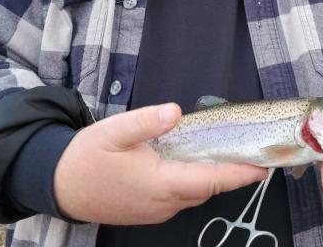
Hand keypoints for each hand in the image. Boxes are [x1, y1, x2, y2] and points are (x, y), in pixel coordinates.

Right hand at [53, 103, 266, 224]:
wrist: (59, 186)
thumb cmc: (86, 158)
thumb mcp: (112, 132)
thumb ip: (145, 122)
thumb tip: (174, 111)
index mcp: (158, 183)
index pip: (208, 180)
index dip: (238, 174)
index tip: (263, 167)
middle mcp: (163, 203)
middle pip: (206, 188)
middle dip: (232, 174)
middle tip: (253, 154)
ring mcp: (156, 210)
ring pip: (194, 193)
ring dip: (213, 177)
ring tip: (231, 155)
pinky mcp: (149, 210)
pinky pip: (180, 196)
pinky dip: (195, 181)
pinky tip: (195, 163)